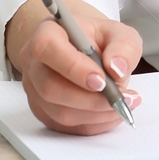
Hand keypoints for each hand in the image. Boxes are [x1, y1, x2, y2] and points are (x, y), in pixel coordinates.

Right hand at [5, 0, 143, 134]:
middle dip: (90, 99)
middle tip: (120, 98)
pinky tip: (111, 113)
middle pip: (50, 88)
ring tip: (123, 104)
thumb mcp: (118, 32)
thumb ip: (123, 46)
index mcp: (48, 32)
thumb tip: (117, 68)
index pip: (48, 48)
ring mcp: (35, 89)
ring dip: (96, 114)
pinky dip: (94, 124)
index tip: (102, 81)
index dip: (73, 67)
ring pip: (59, 112)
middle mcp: (34, 62)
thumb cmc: (97, 39)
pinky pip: (66, 127)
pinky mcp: (43, 111)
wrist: (84, 48)